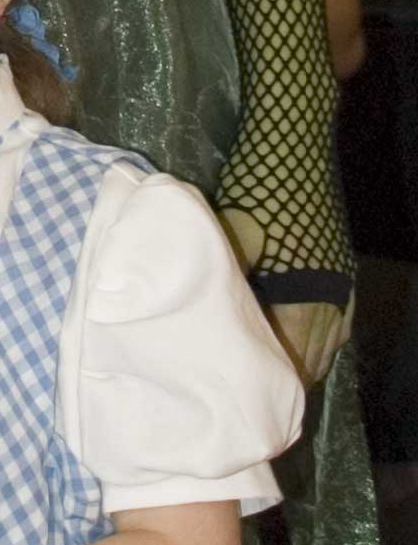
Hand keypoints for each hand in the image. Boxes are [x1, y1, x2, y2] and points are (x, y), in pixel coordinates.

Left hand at [217, 205, 350, 383]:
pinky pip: (340, 322)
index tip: (254, 394)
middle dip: (291, 374)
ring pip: (329, 342)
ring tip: (283, 375)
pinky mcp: (342, 271)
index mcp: (301, 301)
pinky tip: (312, 344)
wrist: (291, 150)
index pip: (292, 357)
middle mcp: (328, 302)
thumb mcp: (231, 237)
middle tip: (264, 391)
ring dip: (309, 358)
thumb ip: (225, 277)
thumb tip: (202, 307)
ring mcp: (339, 287)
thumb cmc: (256, 193)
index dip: (276, 377)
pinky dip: (326, 339)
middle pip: (313, 355)